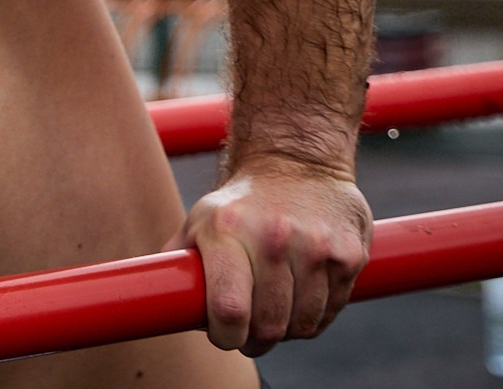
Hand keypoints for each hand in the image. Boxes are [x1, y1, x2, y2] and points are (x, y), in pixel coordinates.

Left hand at [173, 158, 371, 356]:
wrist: (297, 162)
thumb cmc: (240, 203)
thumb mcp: (200, 221)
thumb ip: (179, 262)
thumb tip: (154, 300)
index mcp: (228, 232)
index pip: (229, 310)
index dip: (226, 336)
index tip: (224, 335)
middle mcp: (273, 238)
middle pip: (269, 326)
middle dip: (256, 340)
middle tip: (250, 333)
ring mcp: (316, 247)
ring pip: (303, 325)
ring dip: (287, 331)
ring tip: (275, 313)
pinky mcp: (348, 255)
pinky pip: (331, 311)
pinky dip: (314, 316)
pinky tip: (301, 298)